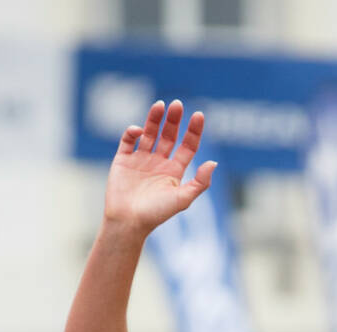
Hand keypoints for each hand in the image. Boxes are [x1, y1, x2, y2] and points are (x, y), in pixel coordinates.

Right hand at [104, 99, 216, 233]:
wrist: (127, 222)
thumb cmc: (156, 214)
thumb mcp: (182, 199)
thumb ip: (200, 182)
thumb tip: (214, 162)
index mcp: (175, 171)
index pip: (188, 146)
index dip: (194, 131)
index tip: (199, 115)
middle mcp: (159, 163)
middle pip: (169, 135)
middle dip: (174, 120)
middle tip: (178, 104)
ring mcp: (141, 160)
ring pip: (149, 133)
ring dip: (155, 119)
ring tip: (160, 105)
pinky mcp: (123, 160)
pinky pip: (128, 140)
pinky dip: (133, 132)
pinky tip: (140, 130)